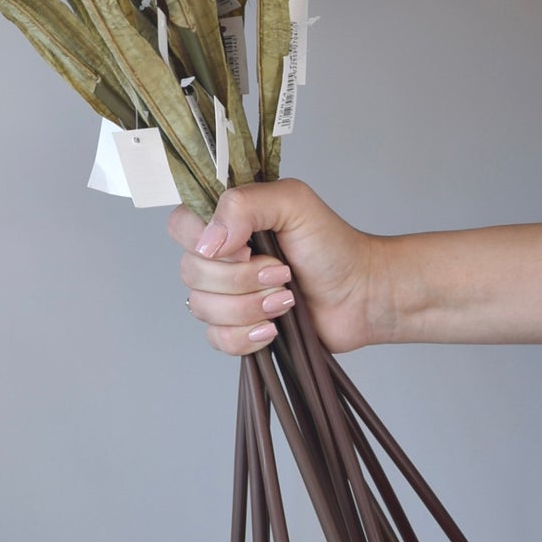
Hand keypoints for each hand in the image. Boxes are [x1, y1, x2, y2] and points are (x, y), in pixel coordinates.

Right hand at [167, 178, 387, 356]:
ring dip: (250, 307)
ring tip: (286, 299)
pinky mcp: (236, 329)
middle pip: (190, 272)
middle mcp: (219, 257)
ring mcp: (225, 295)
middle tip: (283, 272)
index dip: (205, 242)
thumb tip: (209, 242)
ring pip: (202, 308)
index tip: (246, 246)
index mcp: (225, 221)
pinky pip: (217, 339)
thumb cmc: (332, 245)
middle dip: (241, 279)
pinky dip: (247, 336)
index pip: (180, 226)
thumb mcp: (294, 202)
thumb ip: (245, 204)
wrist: (361, 294)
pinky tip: (274, 328)